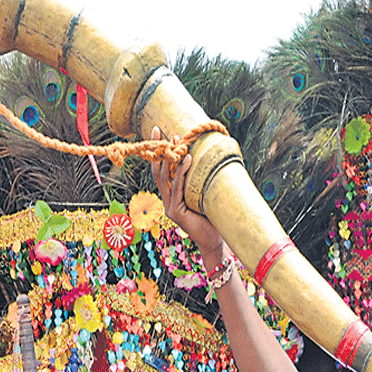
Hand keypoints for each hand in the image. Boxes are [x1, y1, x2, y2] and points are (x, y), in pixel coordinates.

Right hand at [149, 127, 225, 258]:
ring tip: (176, 140)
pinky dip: (182, 172)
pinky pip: (178, 187)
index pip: (162, 169)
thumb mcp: (205, 193)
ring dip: (170, 158)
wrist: (214, 241)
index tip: (160, 132)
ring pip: (166, 177)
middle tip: (157, 130)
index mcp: (172, 194)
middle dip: (158, 149)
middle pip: (158, 170)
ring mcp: (169, 206)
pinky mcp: (175, 212)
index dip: (160, 151)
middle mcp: (167, 199)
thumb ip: (201, 178)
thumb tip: (208, 154)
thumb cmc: (212, 217)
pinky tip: (188, 159)